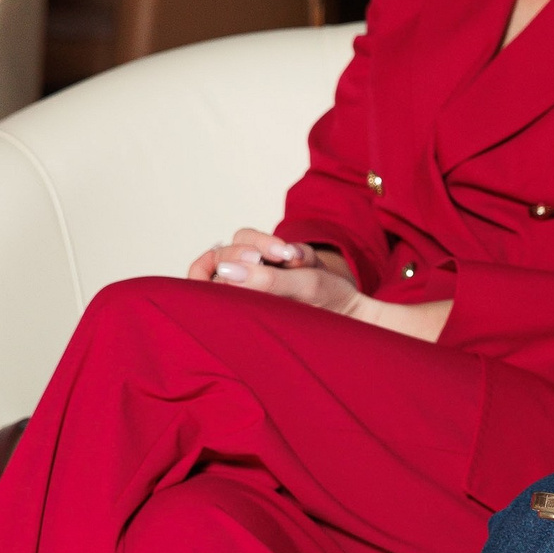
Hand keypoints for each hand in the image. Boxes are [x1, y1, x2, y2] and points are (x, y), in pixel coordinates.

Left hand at [188, 229, 363, 316]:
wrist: (354, 309)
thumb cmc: (328, 306)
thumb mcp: (300, 289)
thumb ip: (264, 280)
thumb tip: (226, 271)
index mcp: (237, 306)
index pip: (200, 278)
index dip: (209, 264)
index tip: (241, 261)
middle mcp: (242, 291)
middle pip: (222, 254)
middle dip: (251, 250)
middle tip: (280, 257)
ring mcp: (257, 278)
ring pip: (244, 243)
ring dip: (268, 243)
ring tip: (294, 258)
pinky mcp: (272, 267)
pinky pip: (266, 244)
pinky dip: (280, 245)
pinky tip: (298, 258)